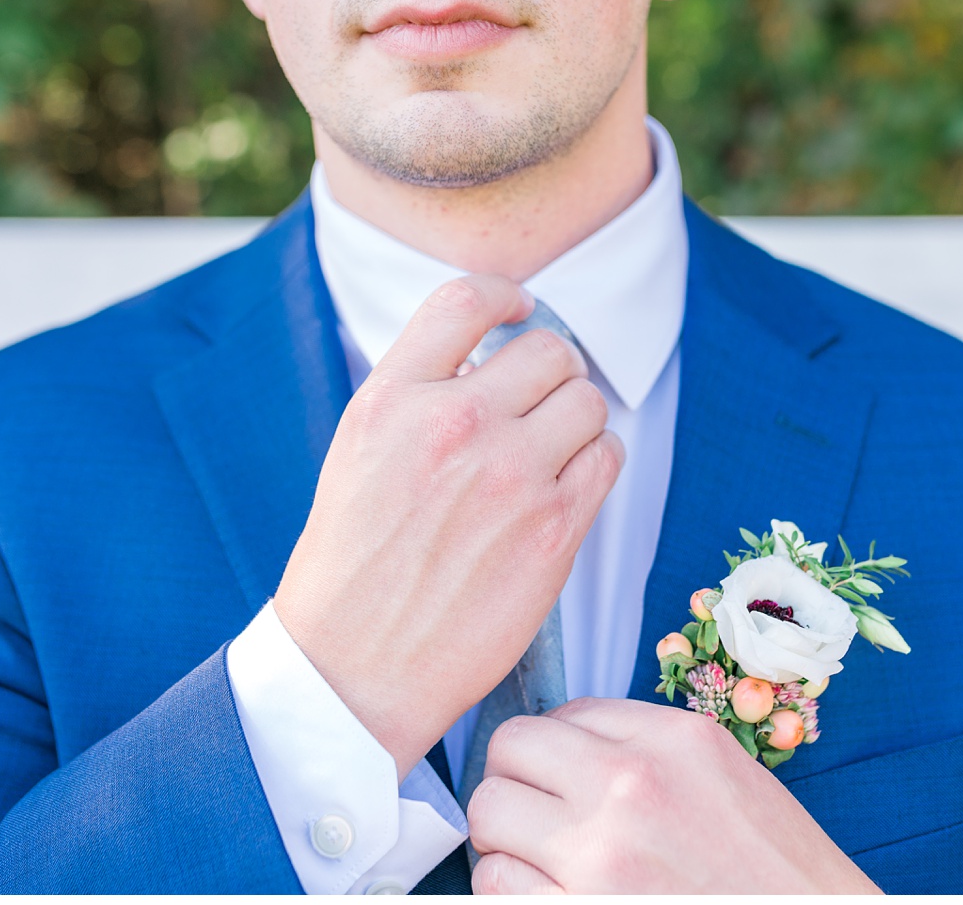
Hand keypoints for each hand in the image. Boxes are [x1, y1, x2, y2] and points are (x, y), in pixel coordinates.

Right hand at [274, 274, 623, 777]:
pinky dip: (594, 460)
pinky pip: (608, 455)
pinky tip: (565, 484)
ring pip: (587, 398)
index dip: (506, 295)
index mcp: (392, 399)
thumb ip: (416, 393)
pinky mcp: (554, 527)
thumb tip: (485, 353)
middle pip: (548, 348)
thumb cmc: (354, 564)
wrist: (356, 666)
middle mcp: (453, 424)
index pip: (466, 299)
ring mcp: (510, 474)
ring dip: (576, 417)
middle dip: (550, 370)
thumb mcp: (359, 451)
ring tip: (550, 449)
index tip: (518, 310)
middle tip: (538, 401)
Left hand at [466, 697, 880, 893]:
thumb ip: (647, 746)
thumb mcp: (724, 774)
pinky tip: (547, 893)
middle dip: (514, 780)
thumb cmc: (775, 870)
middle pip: (508, 750)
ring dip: (505, 838)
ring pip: (488, 816)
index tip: (561, 776)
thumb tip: (568, 739)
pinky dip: (507, 889)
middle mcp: (630, 785)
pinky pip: (494, 884)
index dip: (554, 747)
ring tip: (541, 858)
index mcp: (673, 740)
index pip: (563, 712)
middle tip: (534, 812)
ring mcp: (600, 855)